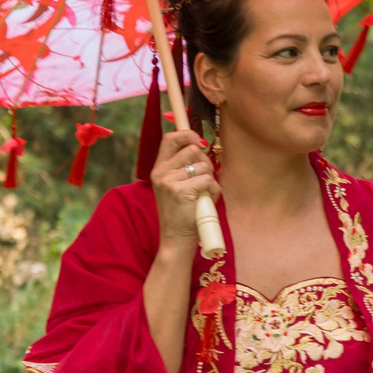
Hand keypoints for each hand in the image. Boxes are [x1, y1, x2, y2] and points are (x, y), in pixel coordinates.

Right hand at [149, 129, 217, 245]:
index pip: (170, 138)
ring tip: (203, 194)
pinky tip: (206, 201)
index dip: (187, 134)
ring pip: (203, 166)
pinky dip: (213, 191)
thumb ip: (184, 168)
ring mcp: (169, 181)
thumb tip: (200, 146)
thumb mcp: (176, 186)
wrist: (175, 239)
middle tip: (204, 179)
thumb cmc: (182, 213)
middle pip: (192, 149)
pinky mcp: (181, 191)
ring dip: (210, 179)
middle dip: (205, 162)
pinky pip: (208, 180)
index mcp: (158, 169)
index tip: (199, 141)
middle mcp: (161, 172)